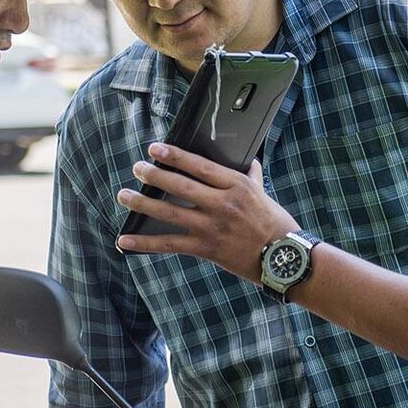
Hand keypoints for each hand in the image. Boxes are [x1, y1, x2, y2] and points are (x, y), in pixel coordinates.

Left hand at [113, 143, 300, 281]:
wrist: (284, 259)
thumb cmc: (276, 225)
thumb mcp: (264, 194)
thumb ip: (251, 176)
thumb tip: (248, 160)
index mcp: (237, 185)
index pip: (199, 165)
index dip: (174, 155)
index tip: (155, 148)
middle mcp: (222, 204)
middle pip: (180, 185)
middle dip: (154, 175)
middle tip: (137, 168)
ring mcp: (212, 227)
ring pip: (169, 212)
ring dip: (142, 203)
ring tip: (124, 195)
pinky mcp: (206, 249)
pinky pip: (169, 244)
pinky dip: (144, 244)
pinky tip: (124, 240)